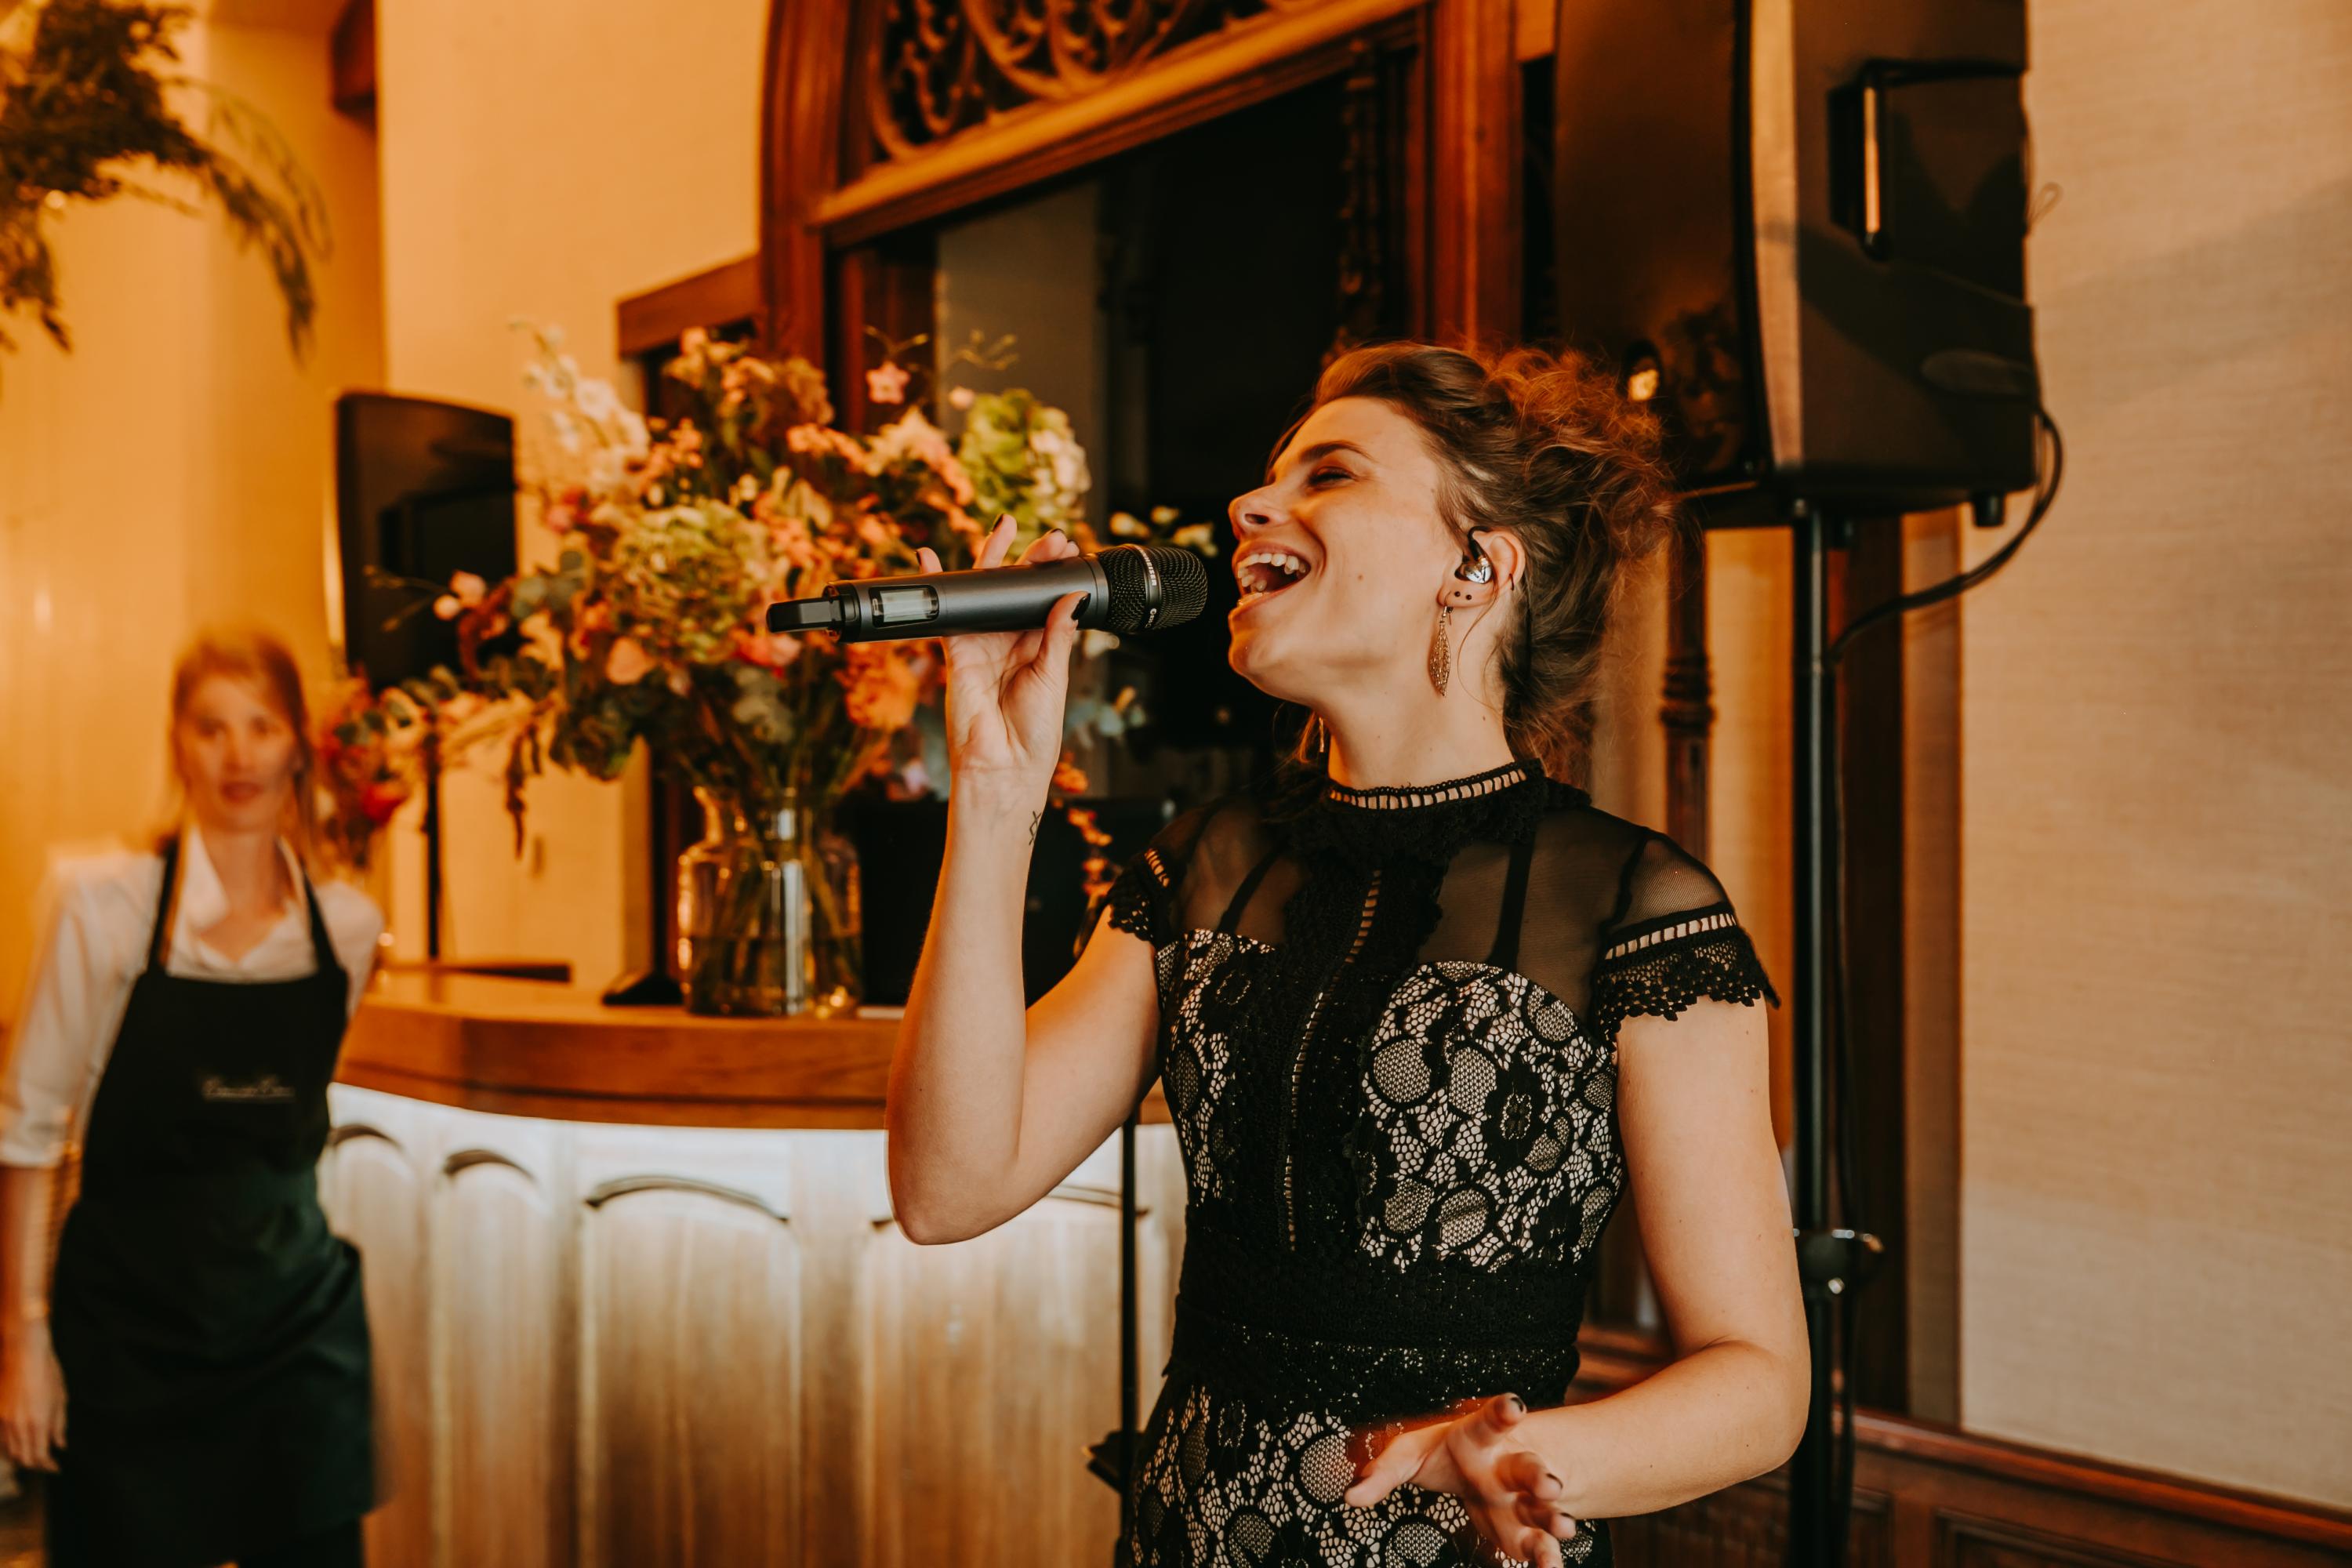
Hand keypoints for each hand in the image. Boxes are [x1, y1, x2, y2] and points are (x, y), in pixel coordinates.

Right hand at [0, 1317, 65, 1471]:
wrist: (24, 1354)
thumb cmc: (48, 1373)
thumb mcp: (61, 1399)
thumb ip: (59, 1426)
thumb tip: (59, 1445)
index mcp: (38, 1423)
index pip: (39, 1457)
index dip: (48, 1466)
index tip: (56, 1468)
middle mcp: (18, 1426)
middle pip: (23, 1458)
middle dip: (36, 1464)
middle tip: (47, 1464)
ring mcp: (4, 1421)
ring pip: (10, 1451)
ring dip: (22, 1457)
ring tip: (35, 1455)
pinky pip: (2, 1440)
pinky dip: (10, 1447)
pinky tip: (21, 1443)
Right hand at [917, 515, 1085, 798]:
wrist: (1003, 767)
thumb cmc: (1035, 733)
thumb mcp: (1054, 677)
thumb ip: (1057, 634)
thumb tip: (1070, 596)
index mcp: (1041, 648)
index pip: (1047, 600)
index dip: (1054, 574)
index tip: (1067, 549)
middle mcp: (1011, 642)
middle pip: (1017, 590)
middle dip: (1030, 559)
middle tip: (1048, 536)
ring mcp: (983, 644)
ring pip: (985, 593)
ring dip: (993, 560)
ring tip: (1005, 527)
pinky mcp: (957, 652)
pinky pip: (948, 613)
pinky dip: (939, 585)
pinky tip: (929, 558)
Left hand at [1345, 1393, 1577, 1567]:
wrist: (1477, 1473)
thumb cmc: (1444, 1457)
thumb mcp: (1409, 1455)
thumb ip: (1383, 1472)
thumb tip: (1351, 1496)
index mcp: (1482, 1437)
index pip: (1494, 1419)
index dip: (1504, 1412)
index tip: (1515, 1407)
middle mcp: (1509, 1466)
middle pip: (1528, 1467)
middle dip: (1539, 1476)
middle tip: (1548, 1485)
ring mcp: (1522, 1500)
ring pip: (1542, 1506)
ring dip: (1552, 1517)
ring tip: (1563, 1528)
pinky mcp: (1524, 1531)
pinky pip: (1538, 1543)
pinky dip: (1545, 1558)